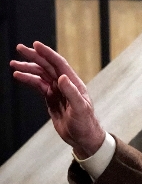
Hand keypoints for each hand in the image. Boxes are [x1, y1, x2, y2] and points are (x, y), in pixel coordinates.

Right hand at [10, 41, 104, 157]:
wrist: (83, 138)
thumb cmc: (85, 123)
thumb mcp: (80, 109)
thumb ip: (71, 93)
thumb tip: (62, 77)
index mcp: (74, 83)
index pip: (59, 64)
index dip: (47, 53)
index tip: (35, 45)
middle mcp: (65, 84)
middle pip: (47, 66)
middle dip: (33, 57)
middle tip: (20, 48)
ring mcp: (57, 91)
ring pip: (40, 75)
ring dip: (28, 68)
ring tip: (13, 64)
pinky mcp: (51, 99)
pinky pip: (38, 86)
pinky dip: (28, 80)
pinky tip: (19, 76)